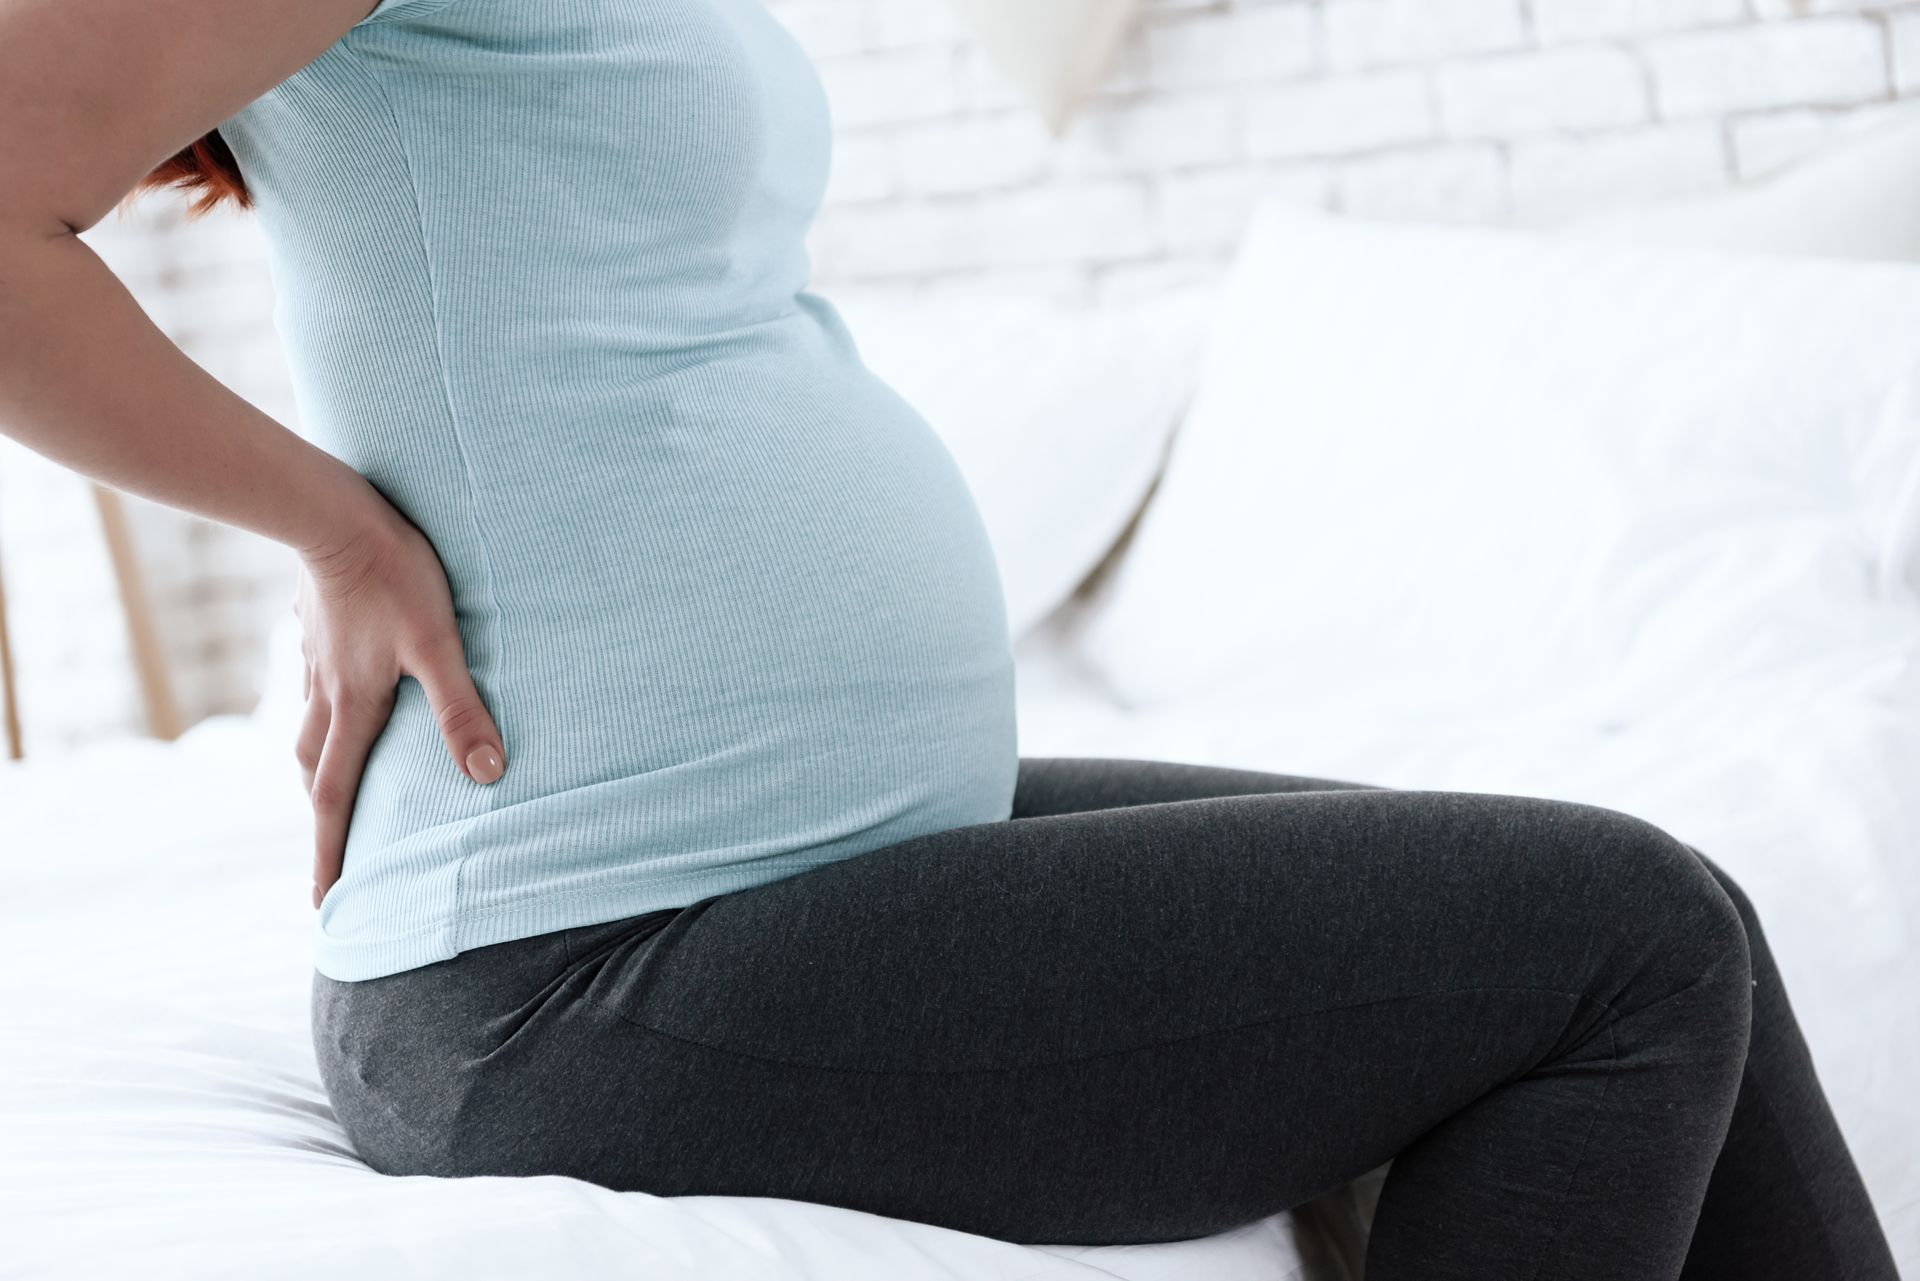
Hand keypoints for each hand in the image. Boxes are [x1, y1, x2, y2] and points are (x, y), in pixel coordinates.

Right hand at [294, 501, 504, 909]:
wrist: (333, 514)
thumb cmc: (395, 576)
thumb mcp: (438, 644)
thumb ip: (461, 710)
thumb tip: (488, 774)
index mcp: (352, 706)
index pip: (336, 797)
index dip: (331, 851)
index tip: (322, 901)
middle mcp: (325, 692)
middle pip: (316, 770)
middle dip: (322, 817)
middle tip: (328, 850)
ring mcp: (316, 660)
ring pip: (311, 729)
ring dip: (321, 766)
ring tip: (333, 788)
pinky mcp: (316, 630)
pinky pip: (315, 688)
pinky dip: (324, 713)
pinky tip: (340, 700)